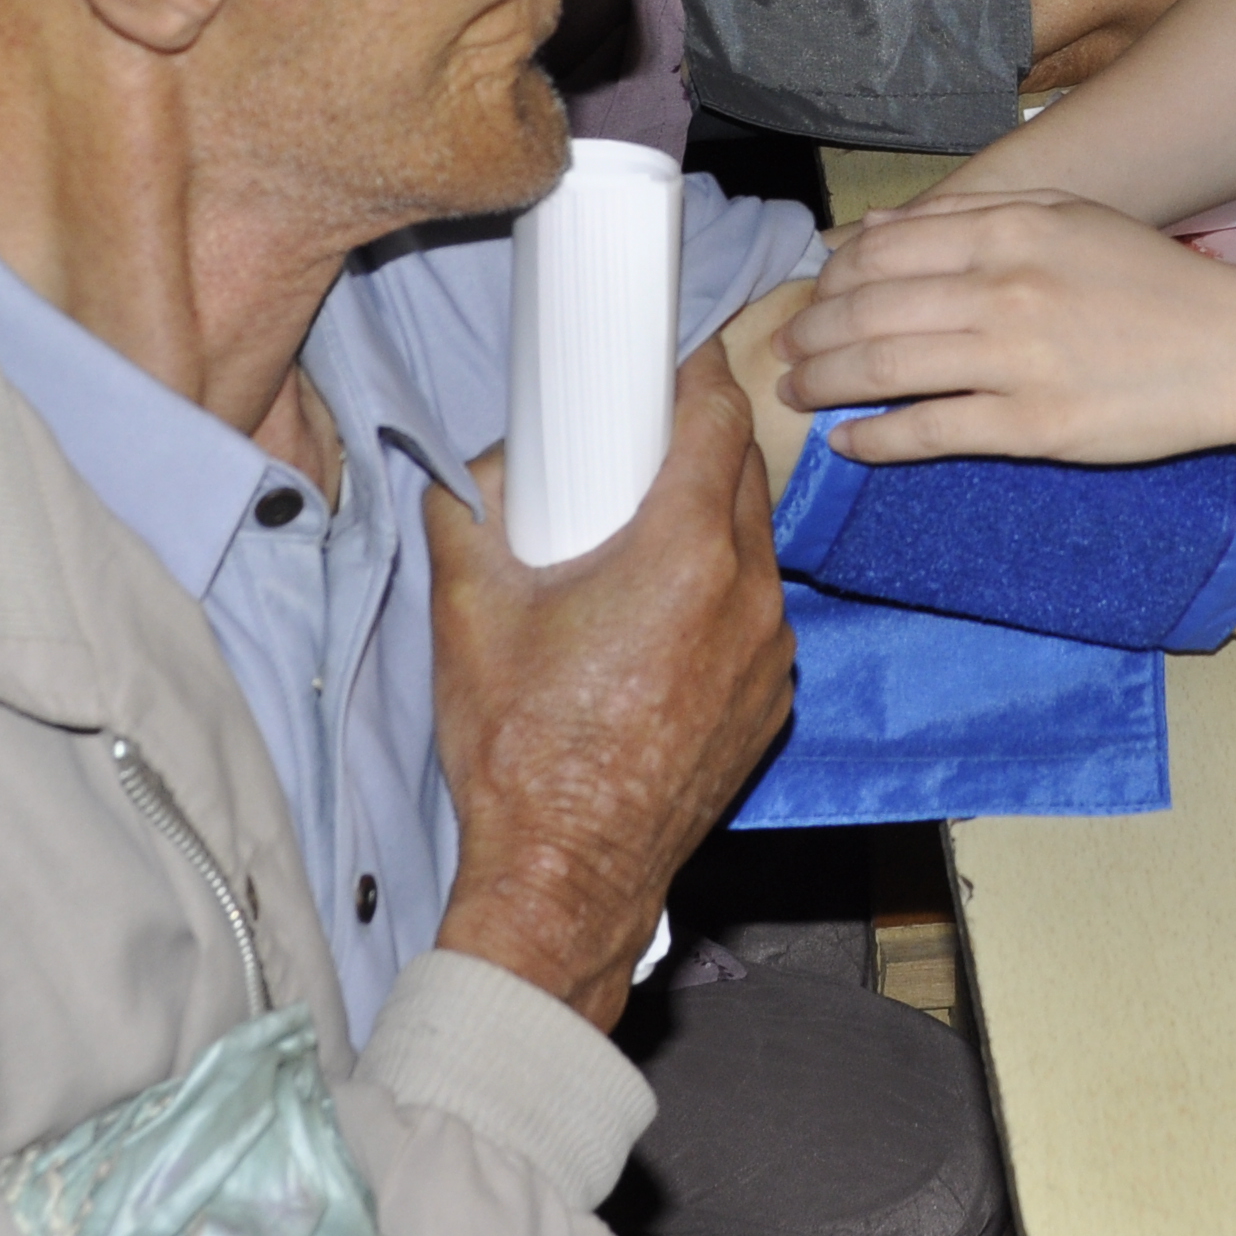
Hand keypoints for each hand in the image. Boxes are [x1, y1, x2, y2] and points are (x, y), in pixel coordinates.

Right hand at [424, 341, 795, 1027]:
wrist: (566, 871)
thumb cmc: (522, 747)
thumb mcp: (469, 609)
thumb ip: (465, 513)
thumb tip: (467, 472)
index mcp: (685, 553)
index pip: (720, 422)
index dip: (701, 379)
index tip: (678, 364)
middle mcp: (746, 594)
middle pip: (745, 479)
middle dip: (703, 448)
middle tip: (644, 444)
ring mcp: (769, 653)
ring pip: (756, 549)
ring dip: (715, 526)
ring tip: (647, 534)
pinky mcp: (770, 702)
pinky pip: (758, 617)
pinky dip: (723, 597)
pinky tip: (667, 616)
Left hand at [779, 188, 1235, 465]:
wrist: (1233, 347)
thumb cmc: (1150, 279)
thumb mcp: (1064, 217)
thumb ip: (966, 217)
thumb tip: (870, 232)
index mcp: (1008, 229)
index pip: (881, 251)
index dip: (830, 280)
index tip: (810, 302)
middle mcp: (1002, 287)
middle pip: (868, 310)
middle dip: (811, 336)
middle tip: (786, 354)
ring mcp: (1014, 358)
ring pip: (884, 368)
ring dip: (825, 384)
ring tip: (799, 394)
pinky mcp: (1032, 425)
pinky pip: (928, 431)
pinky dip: (874, 439)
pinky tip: (848, 442)